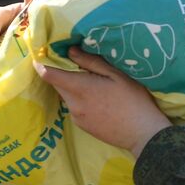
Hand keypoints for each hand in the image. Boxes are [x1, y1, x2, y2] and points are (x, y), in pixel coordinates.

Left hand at [35, 47, 171, 156]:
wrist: (142, 134)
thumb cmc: (133, 100)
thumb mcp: (116, 75)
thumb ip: (91, 62)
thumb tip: (70, 51)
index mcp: (80, 88)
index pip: (49, 75)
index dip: (42, 64)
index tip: (44, 55)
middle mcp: (73, 104)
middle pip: (58, 85)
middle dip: (62, 74)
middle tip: (79, 66)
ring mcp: (76, 117)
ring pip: (67, 96)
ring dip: (73, 88)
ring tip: (94, 85)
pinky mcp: (82, 126)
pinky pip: (75, 108)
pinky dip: (80, 100)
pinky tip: (99, 101)